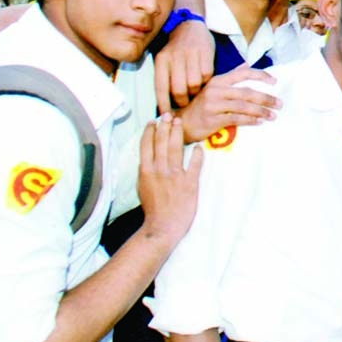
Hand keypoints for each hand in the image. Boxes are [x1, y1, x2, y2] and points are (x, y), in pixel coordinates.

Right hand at [137, 114, 203, 243]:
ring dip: (178, 134)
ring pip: (175, 149)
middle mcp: (159, 171)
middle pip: (161, 142)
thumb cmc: (153, 209)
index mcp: (145, 171)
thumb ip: (146, 171)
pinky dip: (197, 155)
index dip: (150, 131)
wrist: (163, 226)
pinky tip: (199, 147)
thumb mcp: (142, 187)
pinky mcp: (189, 183)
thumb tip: (149, 158)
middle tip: (169, 115)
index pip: (146, 145)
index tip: (153, 121)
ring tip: (179, 123)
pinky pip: (195, 165)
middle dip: (165, 126)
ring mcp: (175, 176)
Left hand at [155, 19, 215, 111]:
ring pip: (194, 84)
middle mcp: (174, 57)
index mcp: (161, 61)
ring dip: (196, 91)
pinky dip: (207, 80)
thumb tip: (166, 105)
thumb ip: (166, 79)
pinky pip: (207, 75)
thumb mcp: (166, 60)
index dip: (163, 105)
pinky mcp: (205, 53)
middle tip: (186, 102)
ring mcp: (190, 55)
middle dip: (183, 101)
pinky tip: (204, 77)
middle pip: (179, 90)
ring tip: (196, 89)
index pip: (161, 88)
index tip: (167, 116)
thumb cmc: (176, 50)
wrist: (189, 26)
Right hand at [175, 66, 280, 142]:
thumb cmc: (200, 106)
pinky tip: (259, 122)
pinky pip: (236, 119)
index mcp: (217, 80)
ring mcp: (213, 105)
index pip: (242, 73)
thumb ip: (229, 78)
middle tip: (280, 104)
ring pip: (243, 106)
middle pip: (247, 92)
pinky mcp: (212, 119)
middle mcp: (216, 90)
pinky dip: (250, 120)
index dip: (260, 75)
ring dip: (261, 111)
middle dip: (266, 98)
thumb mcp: (212, 89)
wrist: (181, 123)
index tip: (275, 81)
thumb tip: (245, 65)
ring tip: (273, 116)